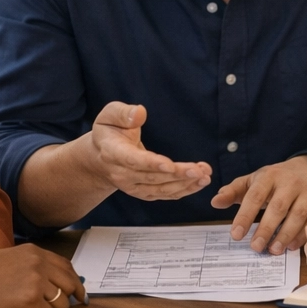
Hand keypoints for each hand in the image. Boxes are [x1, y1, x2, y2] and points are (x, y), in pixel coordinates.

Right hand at [0, 244, 87, 307]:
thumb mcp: (6, 257)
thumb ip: (30, 261)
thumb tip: (53, 273)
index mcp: (34, 252)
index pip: (66, 266)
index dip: (75, 281)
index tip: (78, 292)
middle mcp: (38, 264)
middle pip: (70, 284)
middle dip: (68, 298)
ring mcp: (35, 283)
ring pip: (62, 304)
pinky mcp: (30, 302)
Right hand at [89, 102, 211, 200]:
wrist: (100, 157)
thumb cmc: (109, 132)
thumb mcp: (109, 115)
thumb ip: (123, 113)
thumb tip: (139, 112)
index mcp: (113, 153)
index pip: (133, 160)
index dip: (151, 163)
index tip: (170, 165)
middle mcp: (122, 174)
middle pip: (152, 177)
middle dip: (177, 175)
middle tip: (199, 170)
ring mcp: (133, 186)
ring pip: (161, 189)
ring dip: (185, 184)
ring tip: (205, 175)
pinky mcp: (144, 192)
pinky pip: (165, 194)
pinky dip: (184, 190)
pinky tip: (199, 182)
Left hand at [211, 155, 306, 253]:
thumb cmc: (275, 180)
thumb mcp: (254, 180)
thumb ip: (234, 191)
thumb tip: (215, 202)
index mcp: (270, 176)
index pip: (255, 196)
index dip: (245, 216)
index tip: (235, 235)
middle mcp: (290, 183)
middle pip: (278, 207)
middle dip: (266, 229)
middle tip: (254, 247)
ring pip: (298, 215)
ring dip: (284, 235)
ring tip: (272, 250)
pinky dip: (301, 236)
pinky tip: (290, 246)